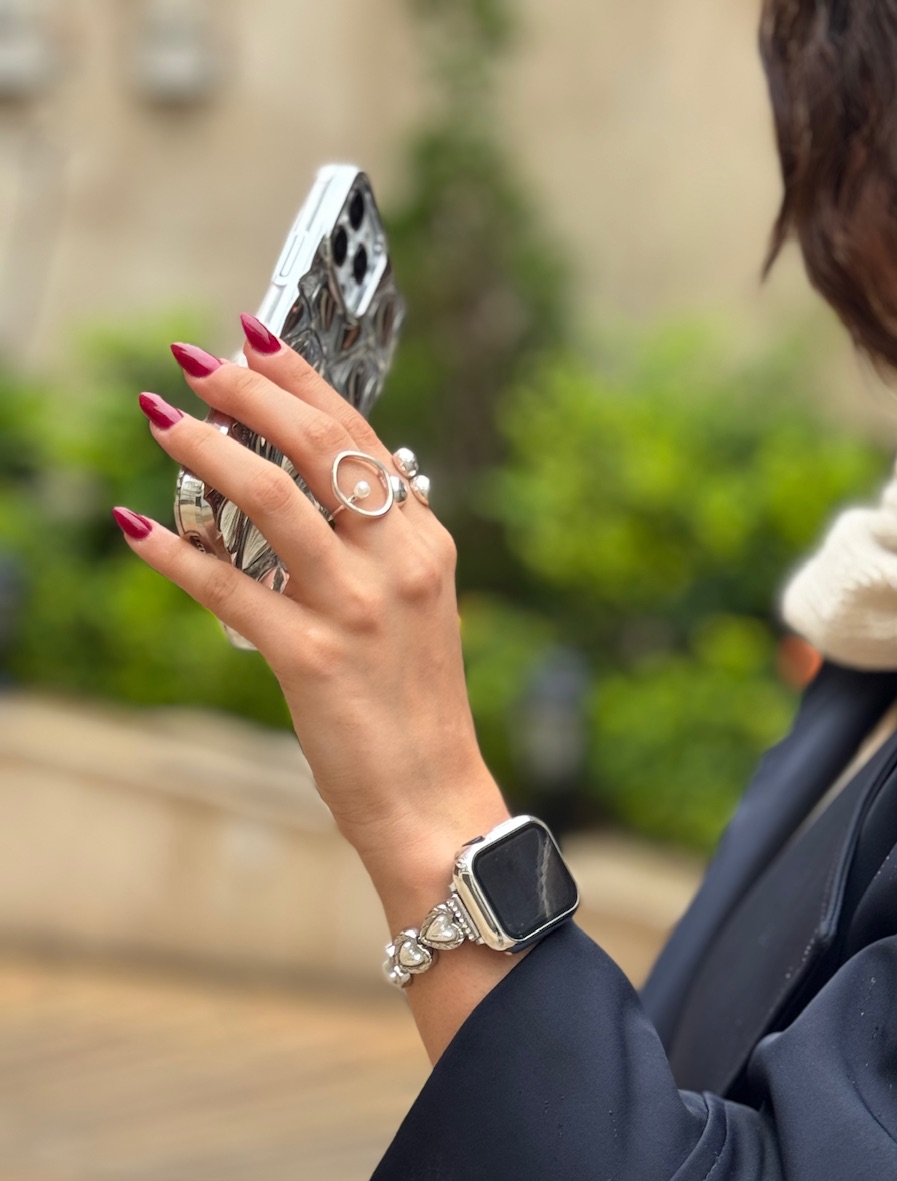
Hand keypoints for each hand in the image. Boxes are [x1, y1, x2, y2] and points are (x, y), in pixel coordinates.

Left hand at [116, 321, 509, 930]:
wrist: (433, 799)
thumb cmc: (416, 707)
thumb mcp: (416, 609)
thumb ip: (381, 546)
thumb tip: (334, 490)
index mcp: (422, 545)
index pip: (361, 438)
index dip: (303, 379)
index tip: (255, 337)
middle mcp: (395, 563)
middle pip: (319, 448)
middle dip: (251, 392)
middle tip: (196, 362)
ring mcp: (355, 609)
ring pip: (273, 501)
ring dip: (207, 452)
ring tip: (161, 420)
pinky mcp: (311, 658)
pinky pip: (230, 589)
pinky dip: (177, 555)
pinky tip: (137, 529)